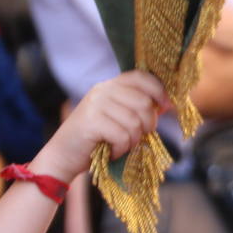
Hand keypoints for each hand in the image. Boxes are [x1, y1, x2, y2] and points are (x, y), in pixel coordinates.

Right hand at [32, 71, 167, 179]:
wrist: (64, 155)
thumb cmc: (98, 139)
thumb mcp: (120, 118)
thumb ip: (139, 109)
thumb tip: (168, 104)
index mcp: (110, 86)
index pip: (141, 77)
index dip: (159, 91)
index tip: (167, 107)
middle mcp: (102, 90)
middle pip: (143, 103)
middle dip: (148, 125)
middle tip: (137, 137)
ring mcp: (95, 104)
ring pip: (135, 122)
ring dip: (133, 140)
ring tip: (121, 145)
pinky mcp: (91, 121)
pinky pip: (123, 135)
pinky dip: (122, 149)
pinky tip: (112, 151)